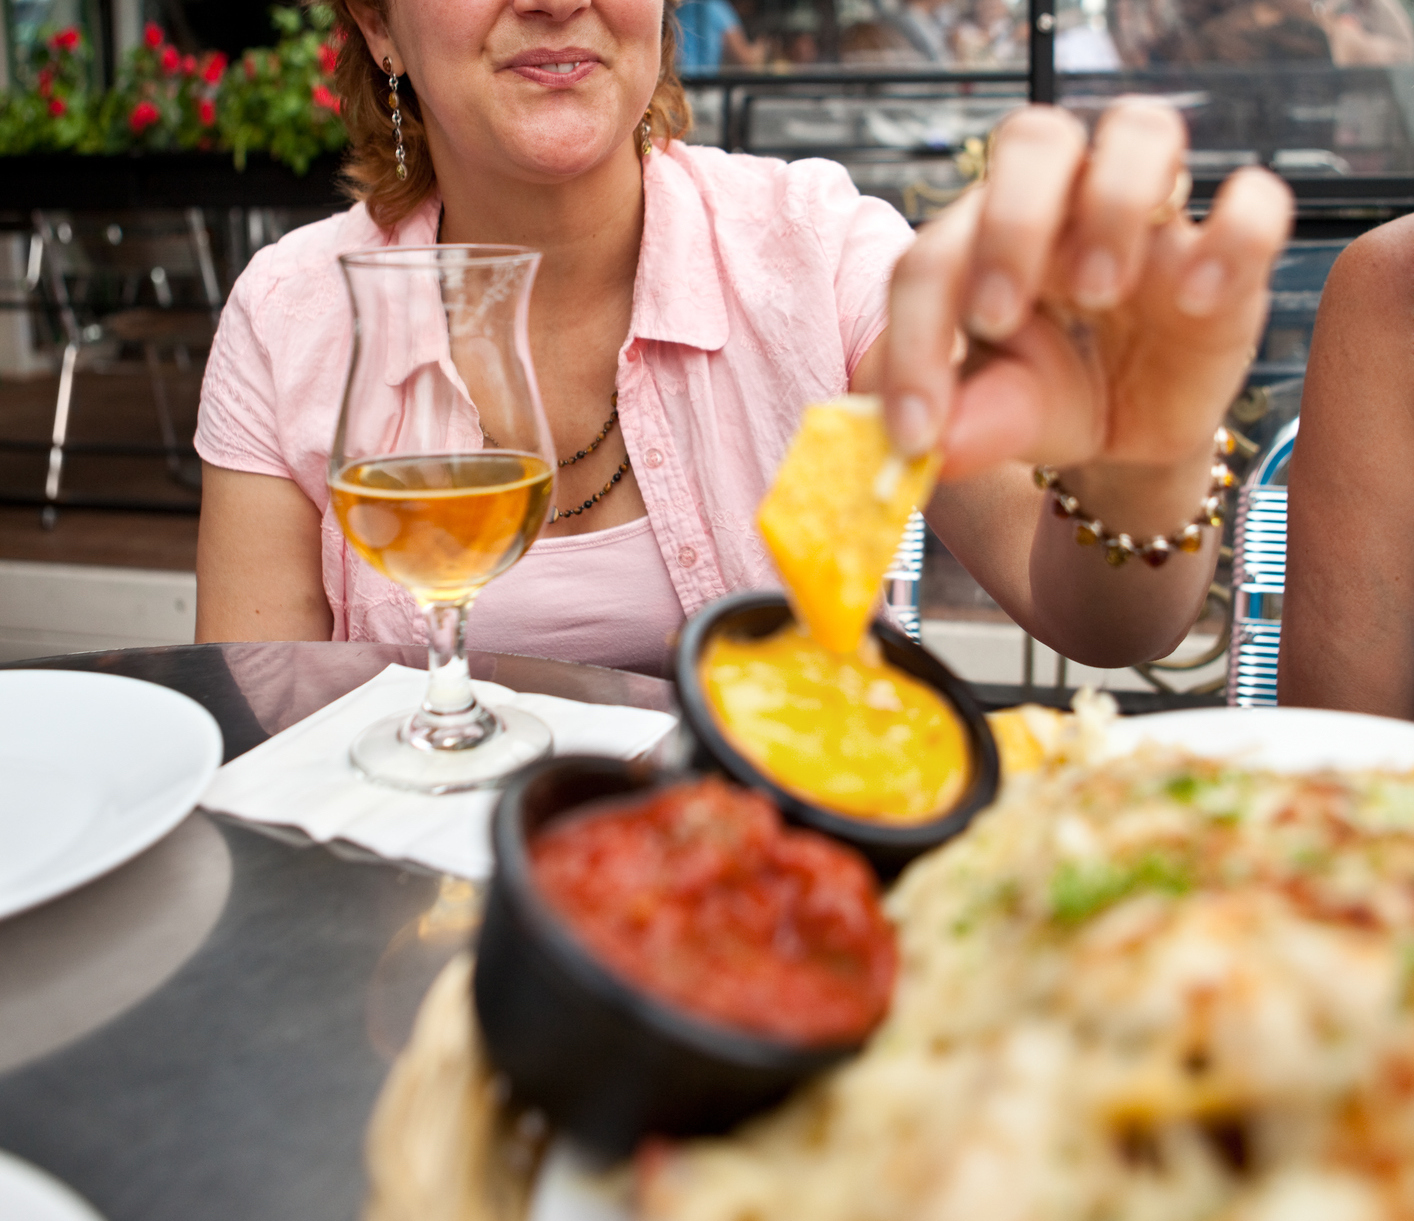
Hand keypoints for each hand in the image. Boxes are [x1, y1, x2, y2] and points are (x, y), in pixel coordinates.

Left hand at [882, 99, 1292, 482]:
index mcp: (982, 238)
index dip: (916, 340)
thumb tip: (933, 449)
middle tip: (998, 315)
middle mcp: (1063, 206)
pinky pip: (1255, 201)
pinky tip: (1194, 299)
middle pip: (1036, 139)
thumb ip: (970, 421)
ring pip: (1142, 130)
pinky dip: (1231, 236)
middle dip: (1011, 221)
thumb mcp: (1005, 417)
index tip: (917, 432)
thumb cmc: (1048, 398)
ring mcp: (1150, 222)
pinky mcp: (1229, 255)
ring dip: (1113, 203)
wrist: (1130, 432)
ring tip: (1099, 293)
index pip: (936, 256)